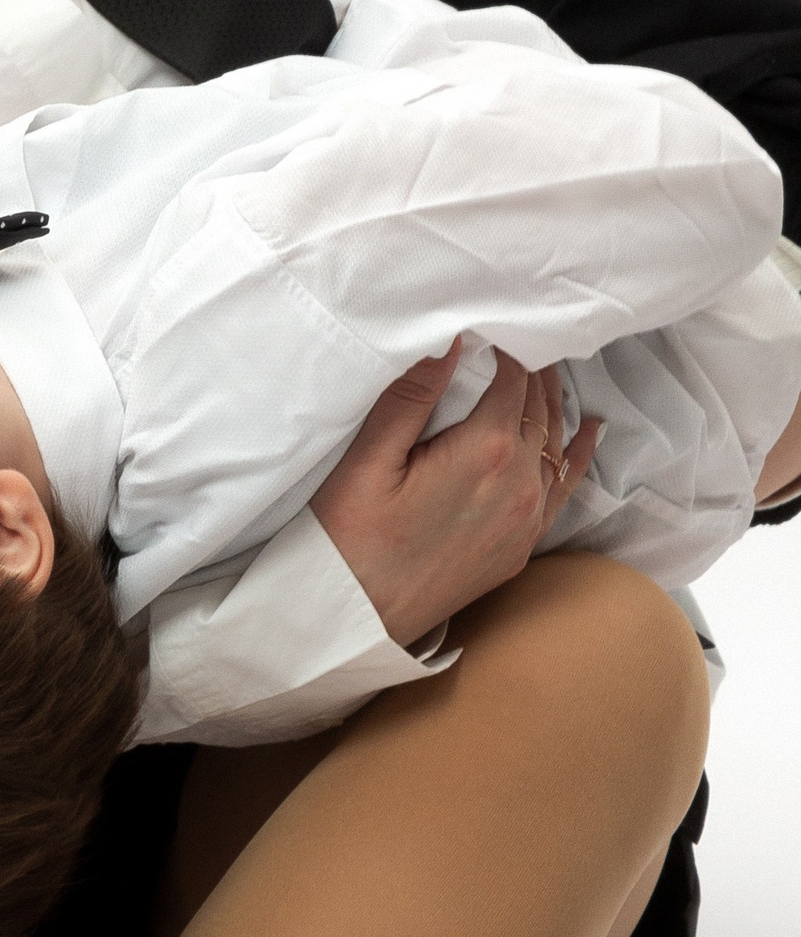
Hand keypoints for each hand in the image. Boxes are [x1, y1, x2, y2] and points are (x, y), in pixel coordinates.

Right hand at [311, 344, 600, 648]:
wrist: (356, 615)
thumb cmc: (350, 534)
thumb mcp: (368, 458)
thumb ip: (412, 396)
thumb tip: (451, 341)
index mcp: (483, 452)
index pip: (513, 379)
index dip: (505, 345)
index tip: (493, 321)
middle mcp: (519, 484)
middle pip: (538, 407)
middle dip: (531, 367)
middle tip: (518, 333)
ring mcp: (526, 519)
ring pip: (554, 443)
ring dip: (549, 403)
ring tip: (544, 367)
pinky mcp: (521, 546)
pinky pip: (563, 489)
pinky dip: (576, 454)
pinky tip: (587, 432)